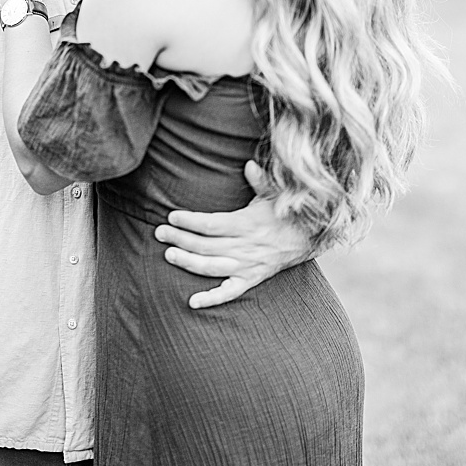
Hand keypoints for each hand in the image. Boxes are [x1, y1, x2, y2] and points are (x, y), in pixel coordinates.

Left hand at [156, 160, 314, 308]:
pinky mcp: (250, 280)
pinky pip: (229, 292)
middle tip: (158, 233)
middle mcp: (245, 247)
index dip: (189, 222)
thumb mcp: (273, 195)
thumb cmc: (282, 215)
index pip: (211, 225)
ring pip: (211, 267)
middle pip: (205, 245)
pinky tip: (192, 302)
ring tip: (168, 255)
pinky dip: (211, 299)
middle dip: (179, 239)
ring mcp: (247, 266)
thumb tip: (248, 163)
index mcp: (246, 224)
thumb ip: (259, 180)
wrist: (306, 241)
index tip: (171, 217)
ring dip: (188, 262)